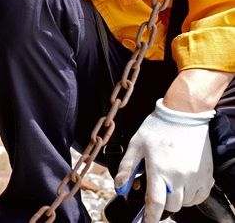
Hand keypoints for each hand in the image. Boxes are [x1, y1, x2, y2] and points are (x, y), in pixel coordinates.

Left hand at [114, 98, 214, 221]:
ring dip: (176, 199)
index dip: (150, 216)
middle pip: (171, 206)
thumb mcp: (135, 145)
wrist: (183, 115)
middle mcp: (179, 177)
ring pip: (185, 202)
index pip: (155, 203)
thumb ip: (127, 168)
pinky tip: (182, 184)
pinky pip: (200, 196)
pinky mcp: (206, 174)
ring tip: (168, 183)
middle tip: (156, 192)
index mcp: (159, 170)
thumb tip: (120, 187)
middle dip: (161, 204)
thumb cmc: (157, 128)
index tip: (147, 221)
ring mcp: (195, 176)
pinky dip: (191, 195)